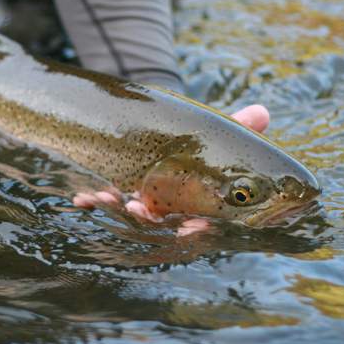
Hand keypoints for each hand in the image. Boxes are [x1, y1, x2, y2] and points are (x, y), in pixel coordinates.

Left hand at [73, 104, 270, 234]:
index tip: (191, 228)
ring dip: (116, 209)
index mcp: (197, 204)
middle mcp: (167, 211)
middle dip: (146, 221)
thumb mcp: (213, 133)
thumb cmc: (195, 143)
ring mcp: (140, 206)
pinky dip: (92, 203)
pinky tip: (82, 198)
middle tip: (136, 210)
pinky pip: (103, 206)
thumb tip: (261, 112)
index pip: (201, 226)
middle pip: (159, 226)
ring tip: (105, 196)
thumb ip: (236, 125)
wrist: (160, 133)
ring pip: (128, 218)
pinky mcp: (118, 196)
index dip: (198, 231)